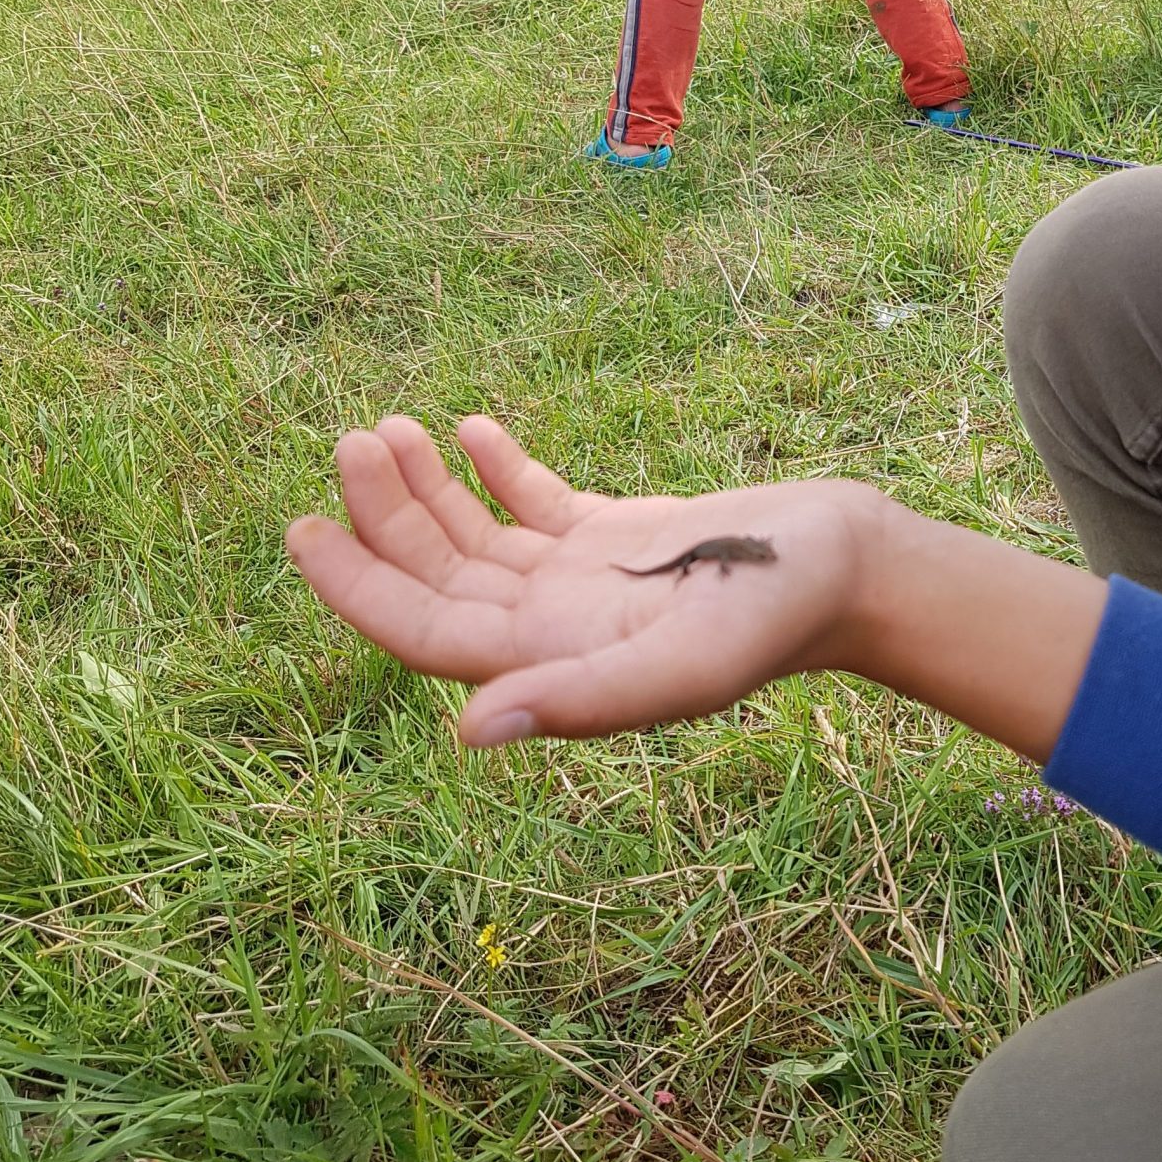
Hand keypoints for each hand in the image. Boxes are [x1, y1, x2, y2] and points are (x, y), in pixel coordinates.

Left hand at [286, 415, 871, 746]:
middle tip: (353, 440)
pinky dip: (498, 469)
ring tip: (391, 427)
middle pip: (440, 576)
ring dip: (428, 487)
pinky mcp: (621, 536)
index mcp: (556, 662)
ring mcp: (586, 580)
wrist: (857, 569)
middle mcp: (557, 626)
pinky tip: (470, 431)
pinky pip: (536, 505)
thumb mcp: (683, 663)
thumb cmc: (779, 615)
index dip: (357, 589)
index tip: (304, 529)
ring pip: (476, 537)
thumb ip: (579, 700)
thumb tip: (466, 734)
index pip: (425, 632)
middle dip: (386, 515)